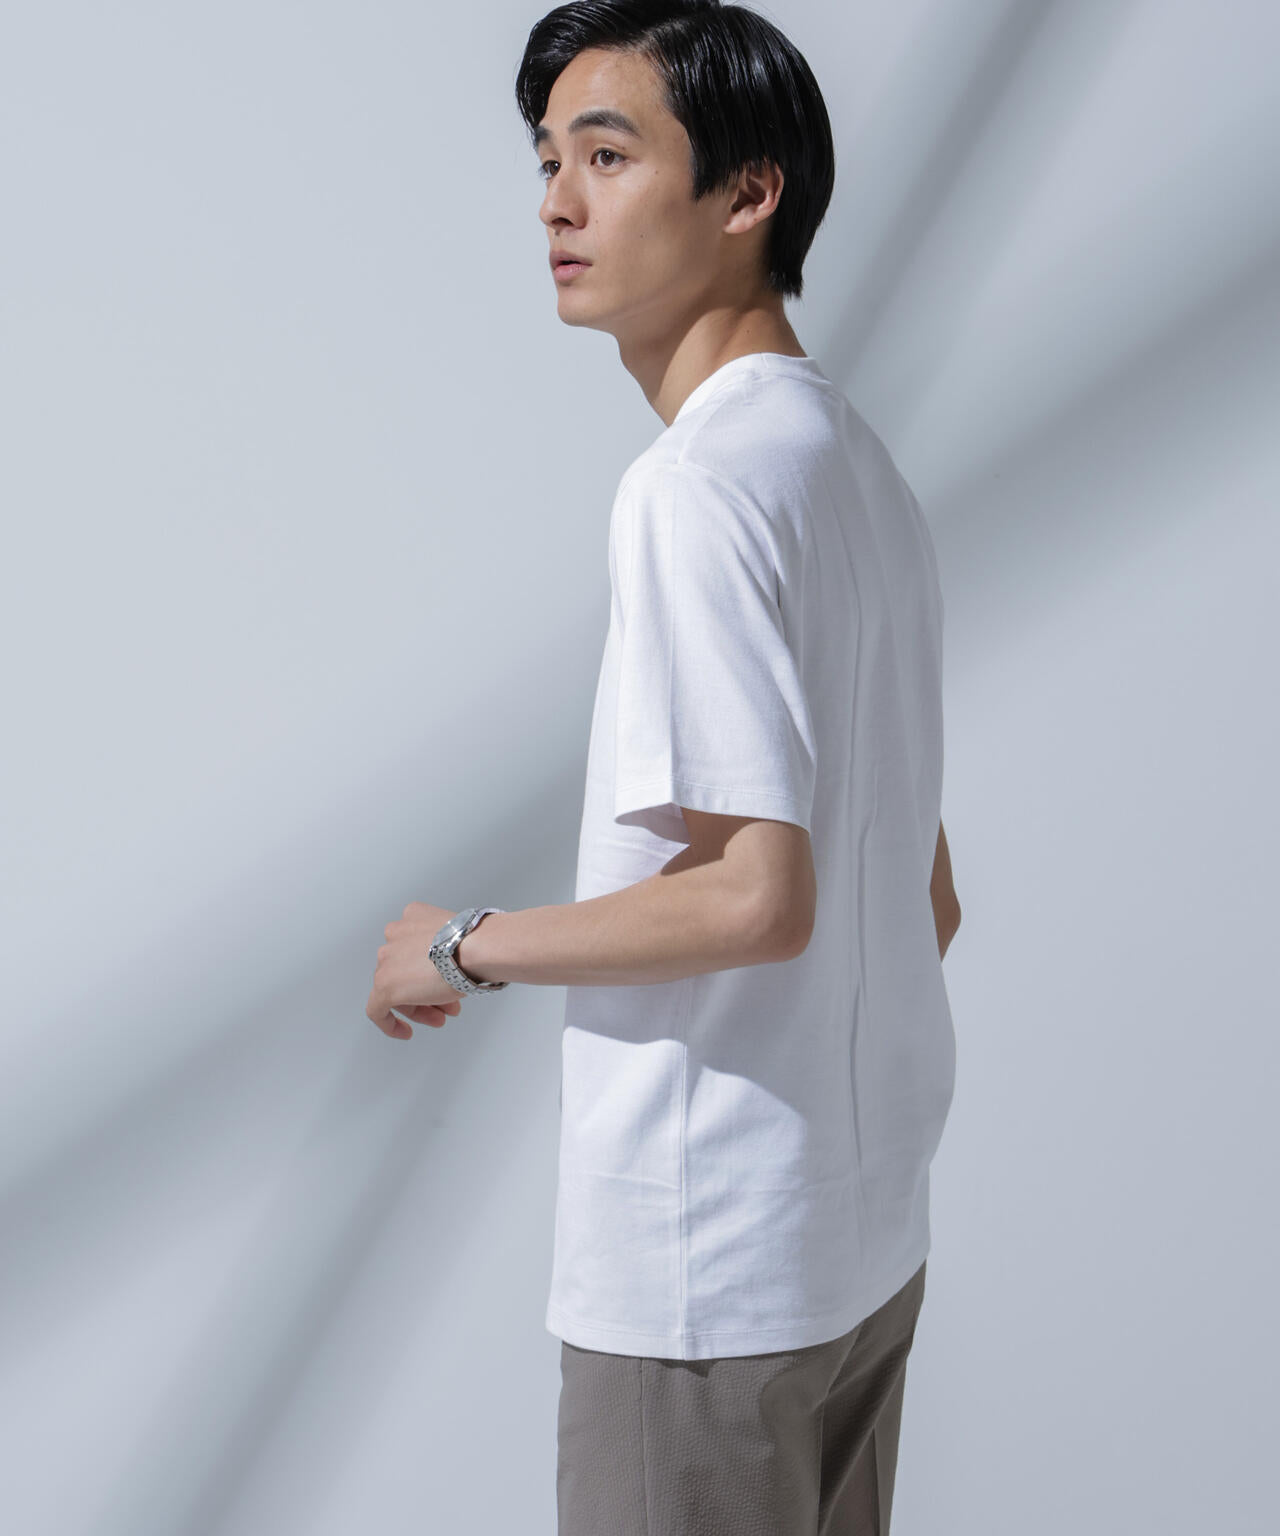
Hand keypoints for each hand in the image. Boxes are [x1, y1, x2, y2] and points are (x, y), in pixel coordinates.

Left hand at [366, 901, 465, 1040]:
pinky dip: (389, 1022)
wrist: (474, 948)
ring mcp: (386, 960)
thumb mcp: (456, 938)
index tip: (444, 984)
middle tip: (446, 1008)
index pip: (414, 950)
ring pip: (396, 990)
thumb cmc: (475, 943)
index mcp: (411, 917)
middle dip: (427, 992)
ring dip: (420, 1007)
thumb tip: (447, 970)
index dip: (430, 971)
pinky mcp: (384, 985)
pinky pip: (377, 1010)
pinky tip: (405, 1032)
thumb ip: (444, 949)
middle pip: (404, 972)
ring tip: (440, 1019)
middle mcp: (394, 935)